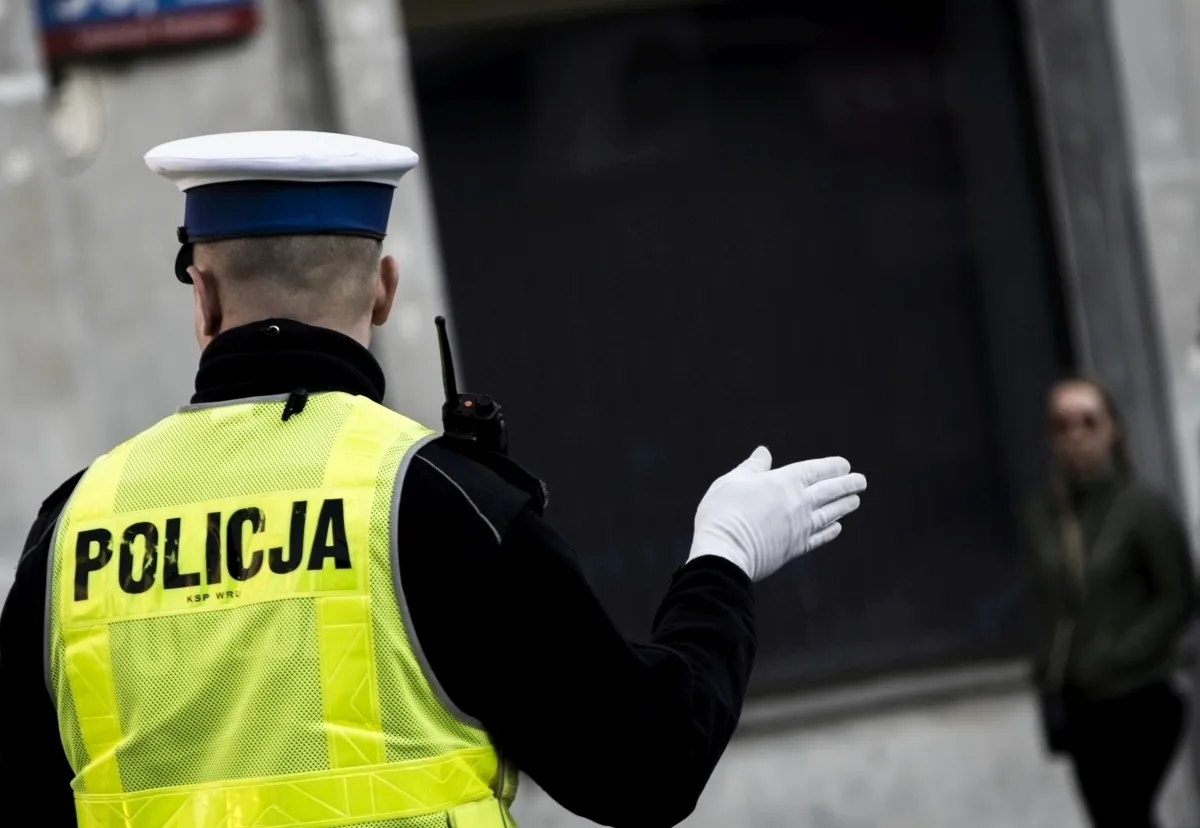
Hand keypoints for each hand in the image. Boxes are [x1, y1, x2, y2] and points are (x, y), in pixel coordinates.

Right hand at [686, 446, 866, 581]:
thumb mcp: (732, 481)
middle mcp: (798, 503)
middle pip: (829, 491)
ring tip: (855, 501)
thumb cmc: (723, 512)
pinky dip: (830, 531)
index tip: (845, 466)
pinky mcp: (795, 548)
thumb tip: (763, 452)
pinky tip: (837, 528)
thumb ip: (752, 467)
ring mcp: (800, 527)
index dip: (832, 467)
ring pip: (829, 514)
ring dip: (844, 506)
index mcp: (784, 481)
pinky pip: (819, 538)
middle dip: (847, 485)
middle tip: (861, 481)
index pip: (815, 470)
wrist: (725, 553)